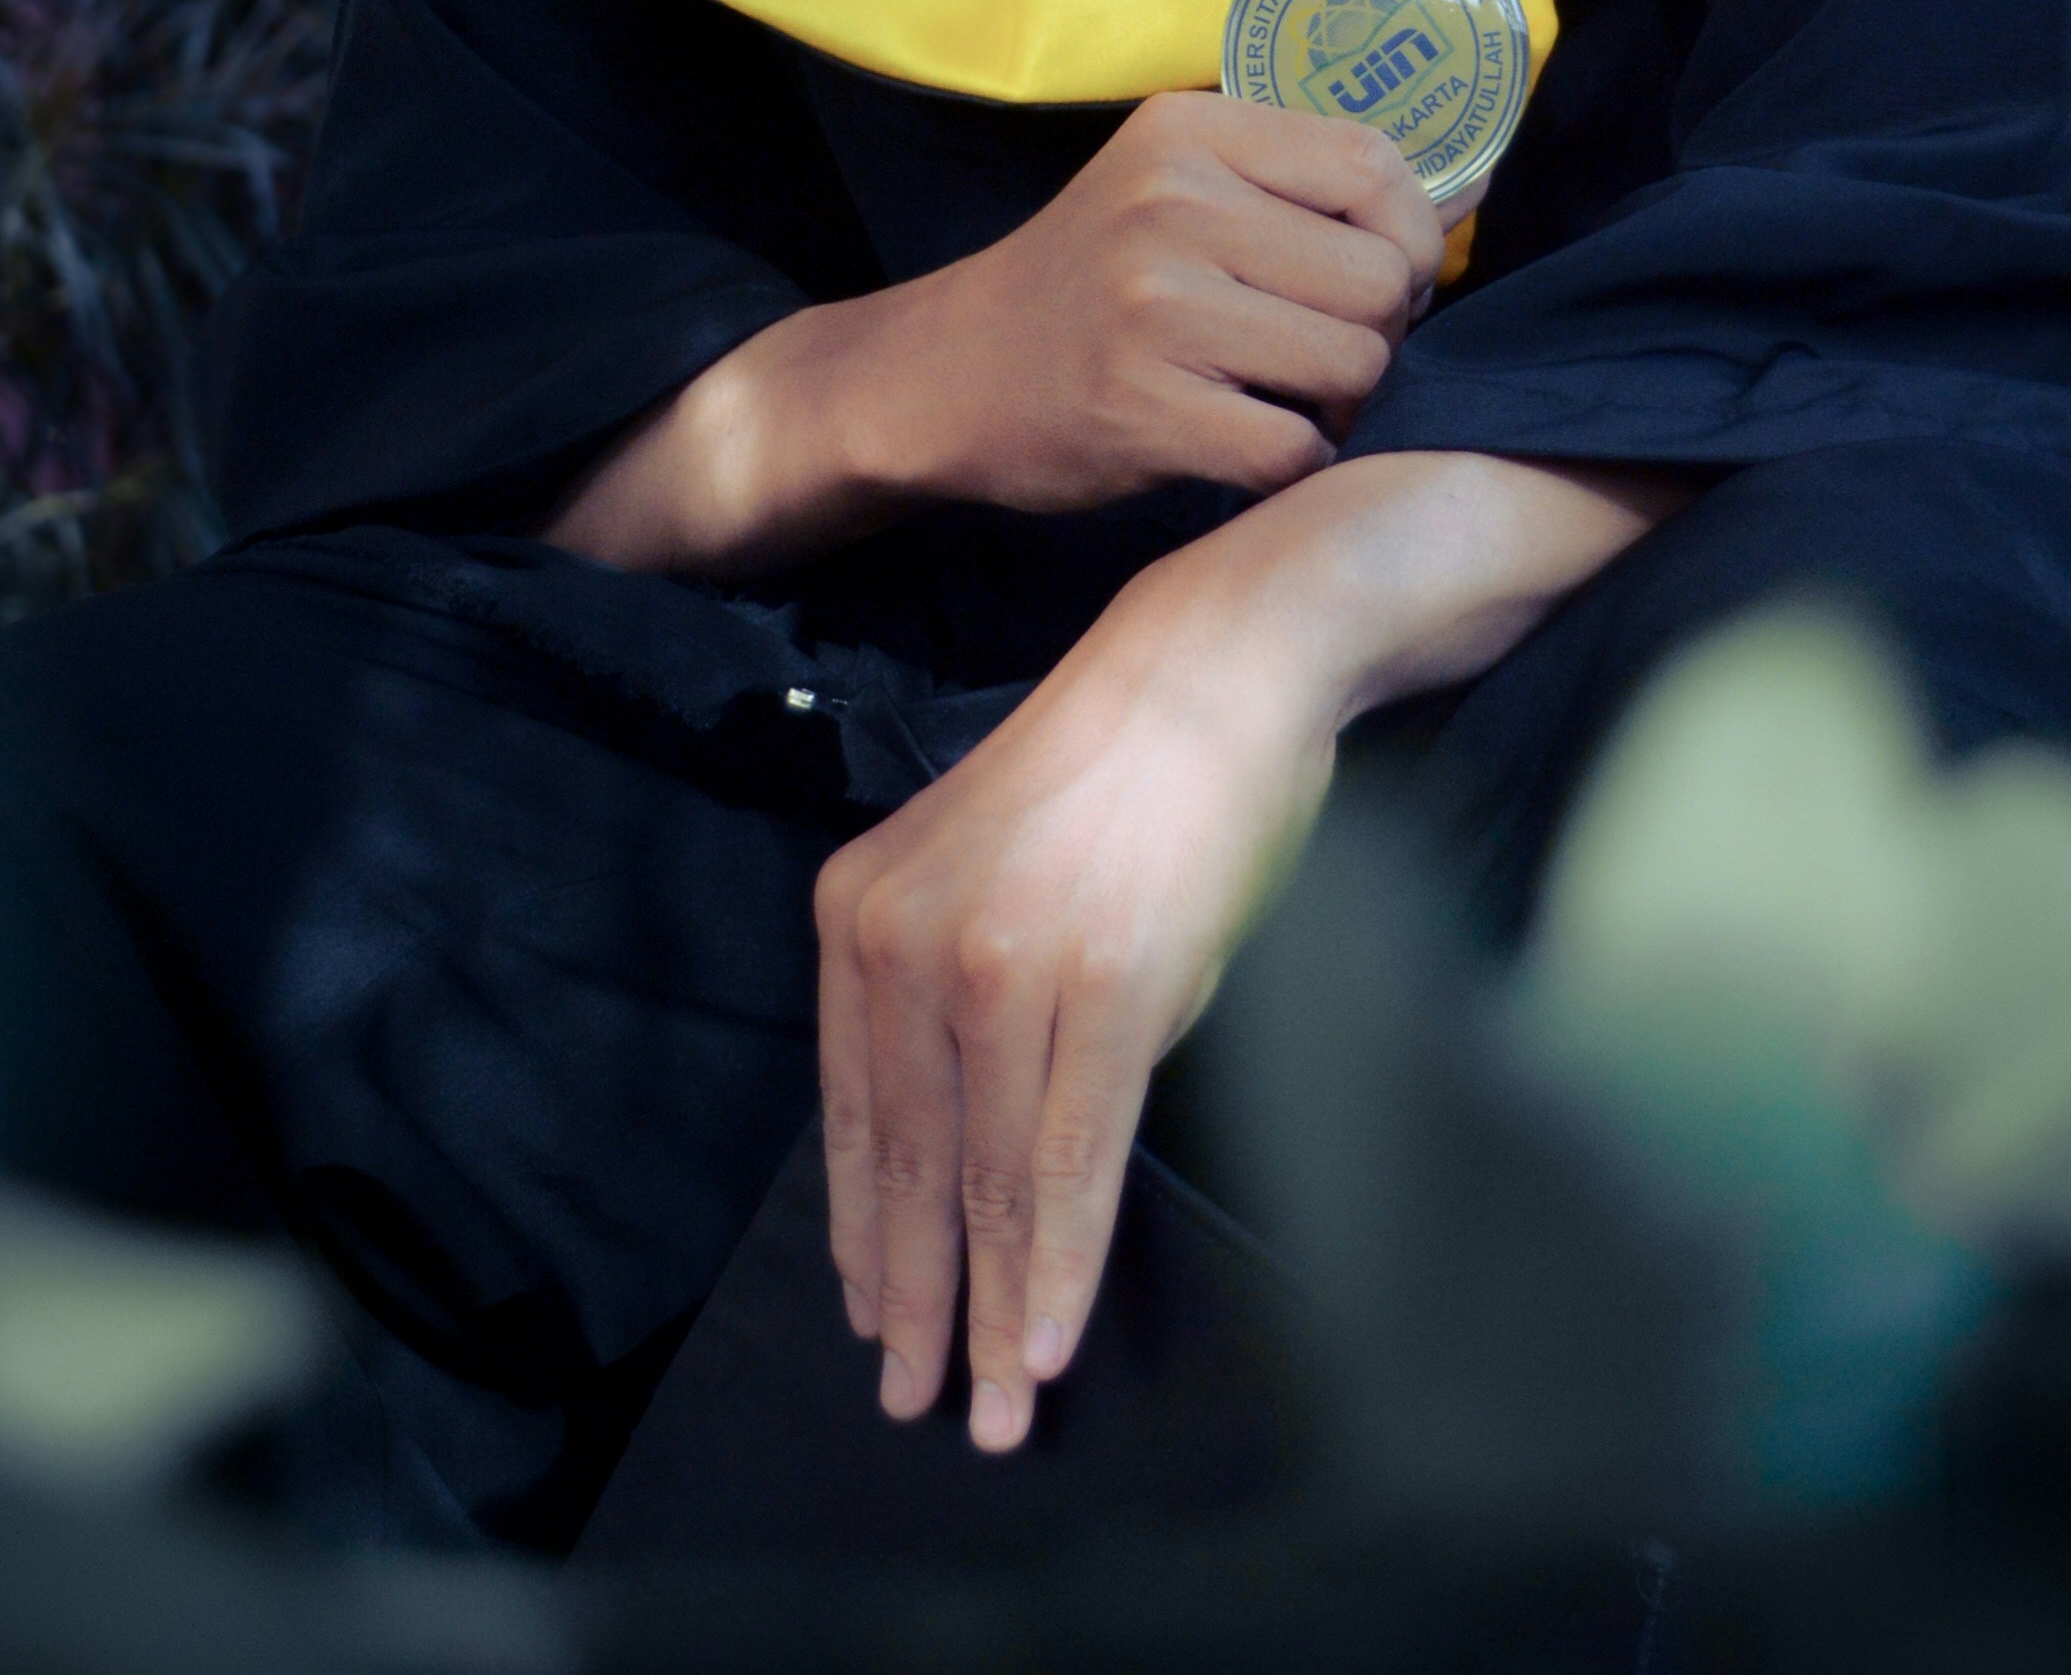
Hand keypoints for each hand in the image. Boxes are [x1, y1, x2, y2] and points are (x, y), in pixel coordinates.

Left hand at [815, 532, 1328, 1456]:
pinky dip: (1058, 1264)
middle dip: (916, 1302)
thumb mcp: (987, 880)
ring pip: (990, 1181)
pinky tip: (1048, 1338)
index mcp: (860, 910)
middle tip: (916, 1404)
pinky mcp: (1105, 984)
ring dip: (992, 1311)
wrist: (1214, 664)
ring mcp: (1002, 962)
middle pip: (910, 1164)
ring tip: (995, 1406)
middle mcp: (909, 937)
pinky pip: (1070, 1159)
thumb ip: (950, 1007)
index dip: (865, 1235)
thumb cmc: (1116, 781)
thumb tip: (960, 1168)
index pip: (856, 1113)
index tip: (871, 1323)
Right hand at [876, 88, 1444, 513]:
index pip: (1377, 166)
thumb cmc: (1087, 282)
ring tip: (1282, 395)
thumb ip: (1306, 184)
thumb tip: (1476, 186)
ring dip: (1338, 403)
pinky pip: (1296, 449)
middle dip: (1378, 333)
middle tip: (1321, 350)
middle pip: (1382, 278)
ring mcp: (1157, 308)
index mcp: (1190, 131)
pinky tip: (1243, 444)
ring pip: (1354, 365)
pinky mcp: (1147, 409)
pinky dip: (1290, 462)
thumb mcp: (1172, 188)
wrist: (946, 375)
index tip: (1378, 277)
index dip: (1414, 235)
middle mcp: (1173, 204)